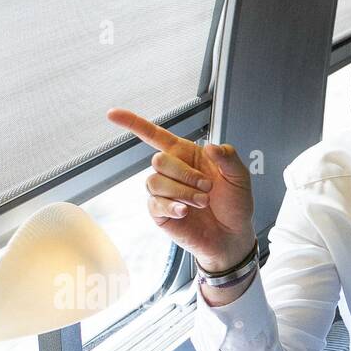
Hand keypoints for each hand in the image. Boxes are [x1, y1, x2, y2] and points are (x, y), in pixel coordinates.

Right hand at [106, 107, 254, 271]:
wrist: (232, 236)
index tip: (112, 114)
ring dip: (181, 191)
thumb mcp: (239, 176)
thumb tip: (210, 146)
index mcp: (186, 155)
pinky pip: (155, 203)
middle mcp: (171, 171)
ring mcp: (163, 193)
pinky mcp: (160, 213)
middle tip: (207, 187)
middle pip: (158, 160)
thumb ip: (227, 156)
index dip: (133, 123)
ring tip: (202, 202)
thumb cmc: (234, 204)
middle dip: (184, 173)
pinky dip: (172, 206)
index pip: (154, 135)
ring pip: (154, 182)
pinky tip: (185, 211)